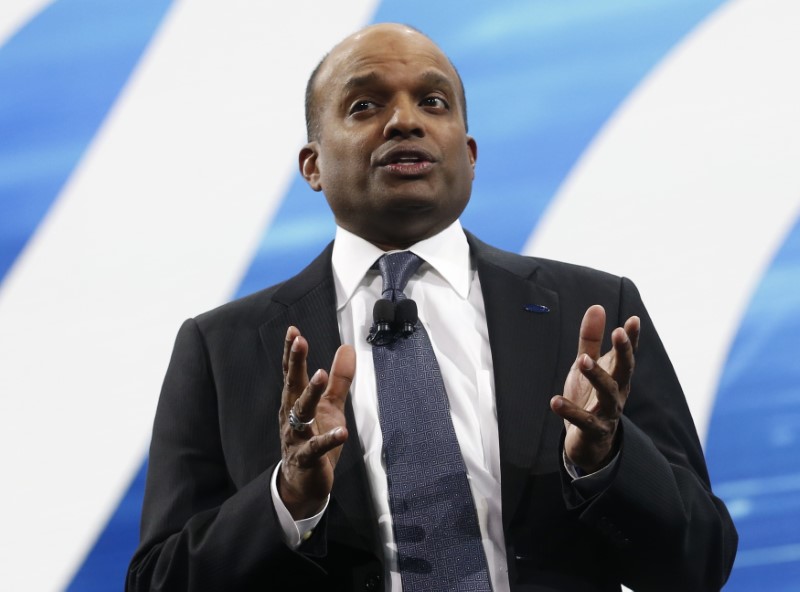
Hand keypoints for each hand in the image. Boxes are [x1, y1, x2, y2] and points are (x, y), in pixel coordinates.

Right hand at [277, 326, 354, 518]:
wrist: (302, 483)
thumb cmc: (313, 439)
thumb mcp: (330, 406)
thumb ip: (339, 379)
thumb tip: (347, 348)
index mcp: (295, 402)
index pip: (291, 373)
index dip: (292, 352)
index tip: (294, 330)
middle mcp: (291, 416)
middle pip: (292, 385)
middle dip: (295, 362)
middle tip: (300, 340)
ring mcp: (296, 438)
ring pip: (301, 413)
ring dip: (310, 393)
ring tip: (321, 375)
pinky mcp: (307, 459)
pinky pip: (316, 448)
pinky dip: (328, 440)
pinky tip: (342, 432)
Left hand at [550, 305, 639, 473]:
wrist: (588, 442)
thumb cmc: (589, 397)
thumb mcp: (588, 365)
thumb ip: (591, 339)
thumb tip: (597, 307)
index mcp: (616, 375)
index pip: (626, 354)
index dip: (631, 338)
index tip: (633, 320)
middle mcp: (617, 392)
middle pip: (624, 371)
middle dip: (623, 352)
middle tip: (618, 332)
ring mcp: (608, 412)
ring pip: (607, 393)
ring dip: (596, 375)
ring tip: (582, 360)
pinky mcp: (594, 429)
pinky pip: (584, 421)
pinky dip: (570, 411)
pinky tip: (554, 401)